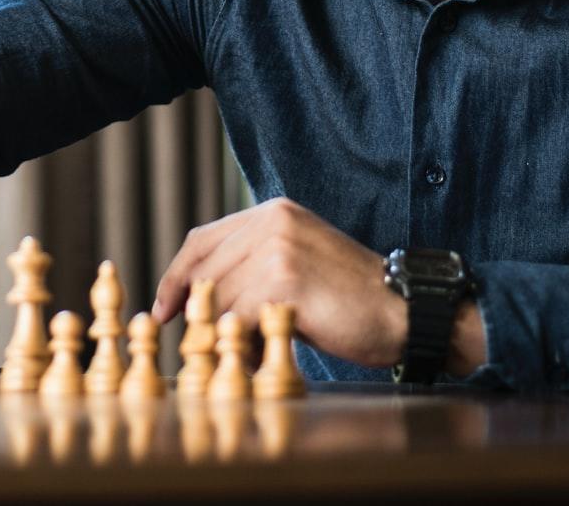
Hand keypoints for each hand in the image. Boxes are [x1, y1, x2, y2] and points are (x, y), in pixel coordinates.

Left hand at [152, 197, 409, 367]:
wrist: (404, 312)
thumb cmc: (349, 299)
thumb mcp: (297, 263)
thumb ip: (253, 263)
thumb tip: (196, 298)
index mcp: (272, 212)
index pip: (201, 240)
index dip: (175, 277)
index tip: (164, 308)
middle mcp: (272, 221)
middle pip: (205, 273)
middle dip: (197, 314)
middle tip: (199, 345)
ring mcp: (278, 249)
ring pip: (219, 300)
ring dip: (225, 335)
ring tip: (246, 352)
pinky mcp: (284, 282)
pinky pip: (239, 320)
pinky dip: (243, 345)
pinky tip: (259, 356)